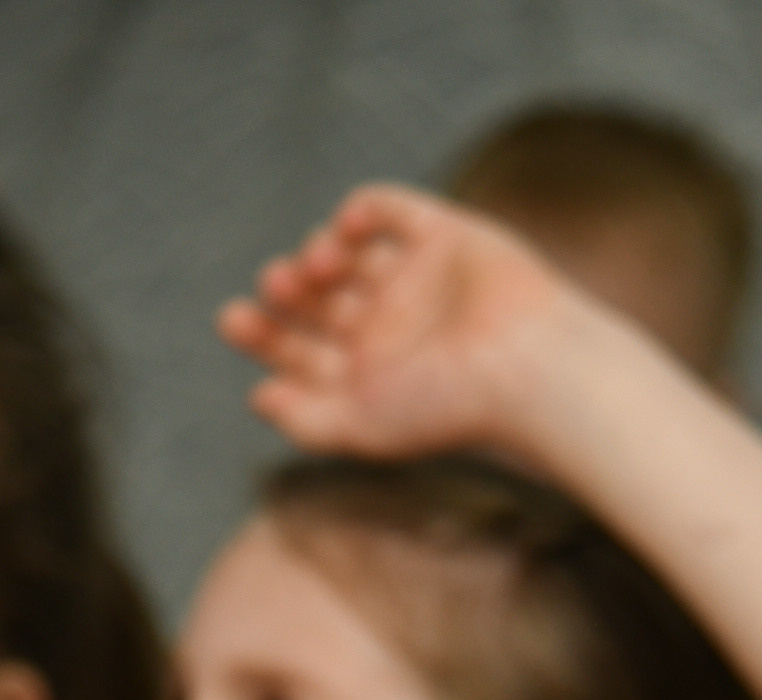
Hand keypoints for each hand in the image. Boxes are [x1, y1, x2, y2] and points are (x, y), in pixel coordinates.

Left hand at [218, 183, 583, 459]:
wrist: (526, 369)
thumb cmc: (450, 409)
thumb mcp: (364, 427)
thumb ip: (306, 422)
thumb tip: (256, 396)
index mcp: (369, 377)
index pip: (299, 349)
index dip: (260, 333)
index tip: (234, 320)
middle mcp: (388, 329)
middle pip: (312, 300)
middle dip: (284, 290)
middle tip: (277, 288)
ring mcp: (414, 281)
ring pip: (340, 253)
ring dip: (315, 252)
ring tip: (320, 268)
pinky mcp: (443, 238)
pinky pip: (385, 209)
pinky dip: (359, 211)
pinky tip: (347, 230)